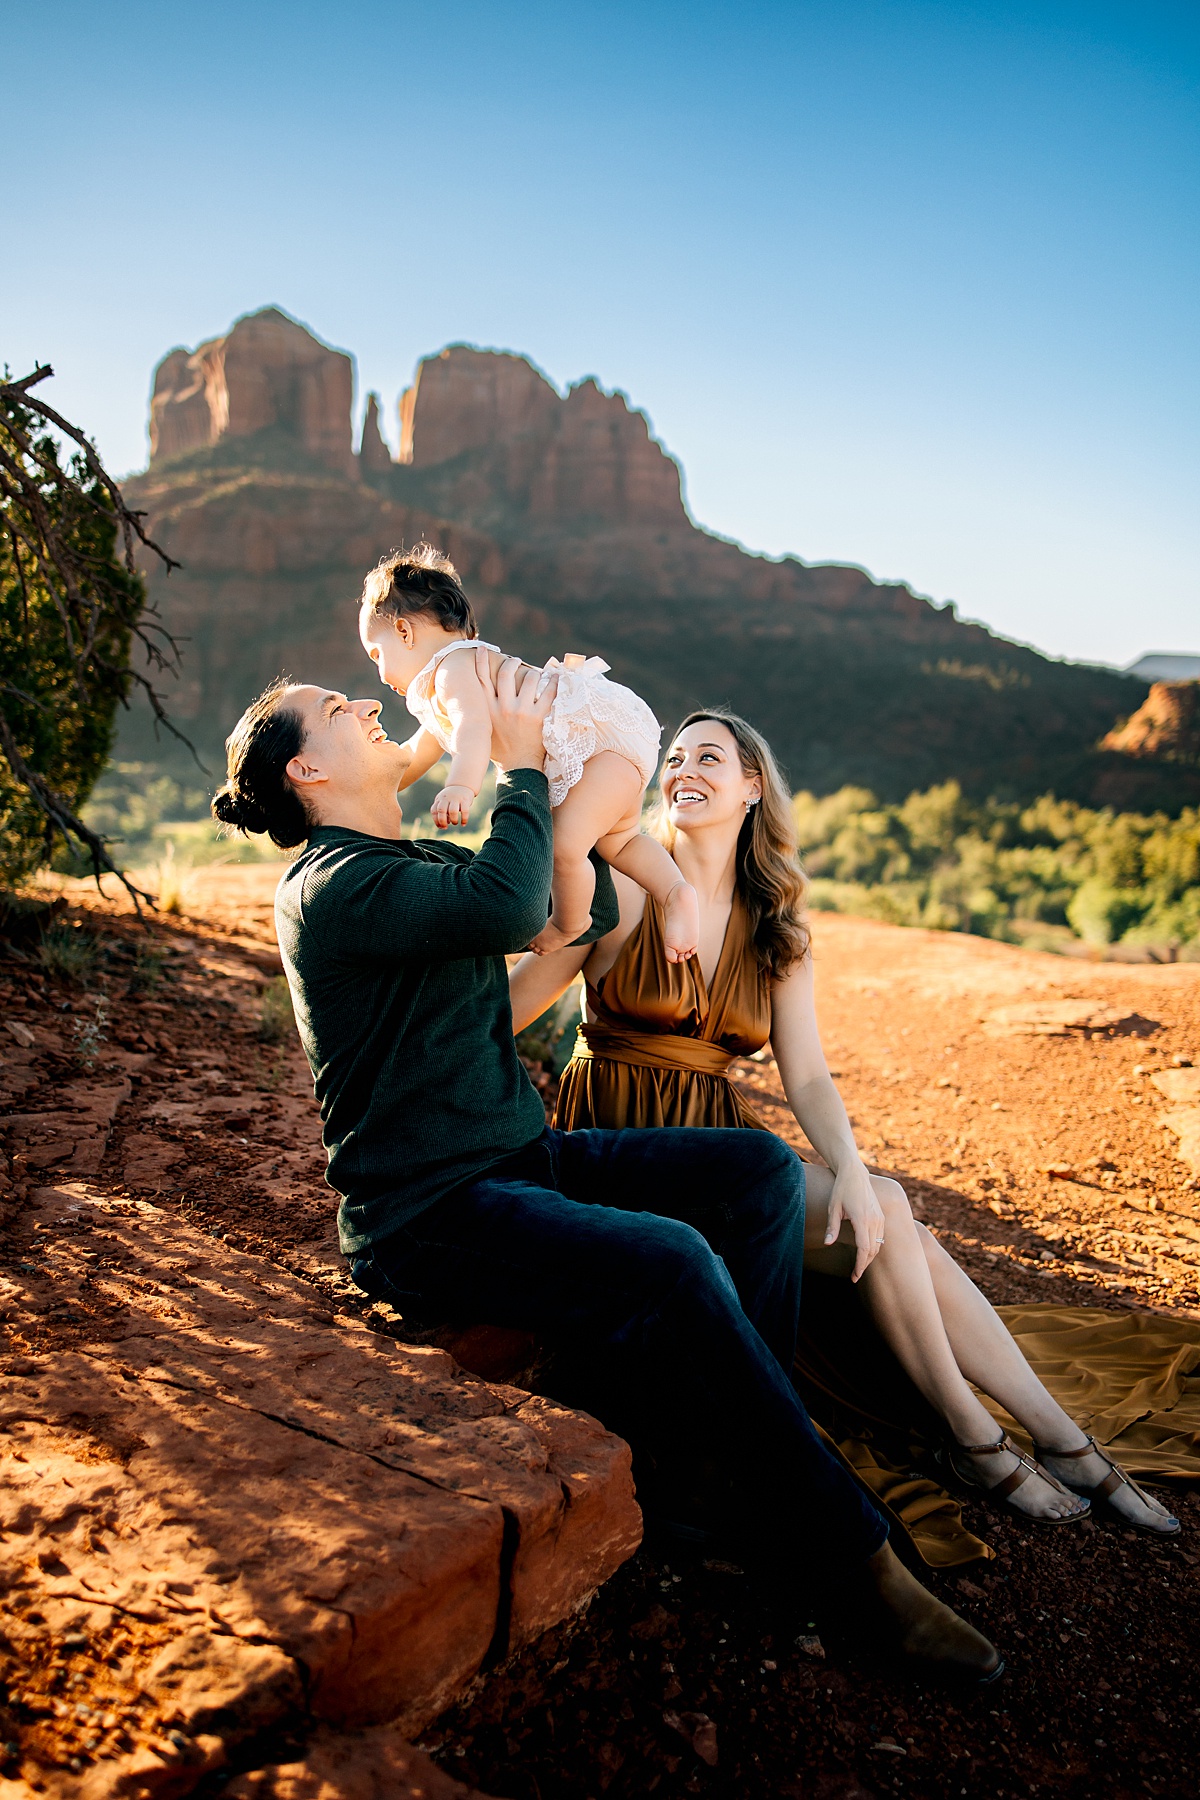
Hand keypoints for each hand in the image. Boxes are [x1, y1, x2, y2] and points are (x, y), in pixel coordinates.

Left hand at [431, 784, 475, 828]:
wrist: (462, 785)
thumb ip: (441, 812)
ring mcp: (456, 798)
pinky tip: (463, 824)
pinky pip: (465, 811)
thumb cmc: (451, 798)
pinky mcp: (465, 800)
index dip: (436, 820)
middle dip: (443, 821)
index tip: (440, 827)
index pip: (434, 810)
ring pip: (453, 811)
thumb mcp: (443, 801)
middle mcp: (446, 798)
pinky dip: (464, 819)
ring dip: (453, 820)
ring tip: (454, 823)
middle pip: (442, 810)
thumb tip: (443, 825)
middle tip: (446, 827)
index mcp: (439, 799)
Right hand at [477, 647, 556, 773]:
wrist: (519, 767)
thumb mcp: (485, 731)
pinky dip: (553, 683)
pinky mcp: (539, 716)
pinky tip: (556, 678)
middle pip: (505, 674)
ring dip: (534, 674)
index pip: (481, 680)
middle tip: (515, 661)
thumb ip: (484, 714)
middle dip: (511, 663)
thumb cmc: (502, 750)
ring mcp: (522, 711)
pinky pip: (549, 692)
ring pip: (528, 679)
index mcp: (488, 711)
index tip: (481, 649)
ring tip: (538, 674)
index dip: (480, 662)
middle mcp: (503, 708)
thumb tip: (484, 698)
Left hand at [823, 1162, 886, 1283]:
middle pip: (872, 1250)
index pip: (864, 1249)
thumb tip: (828, 1243)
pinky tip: (865, 1253)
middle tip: (854, 1276)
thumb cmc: (841, 1190)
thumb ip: (832, 1227)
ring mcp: (880, 1218)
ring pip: (878, 1245)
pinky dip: (874, 1248)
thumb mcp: (833, 1208)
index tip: (854, 1276)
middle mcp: (874, 1220)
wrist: (855, 1174)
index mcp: (862, 1219)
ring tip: (859, 1267)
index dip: (860, 1265)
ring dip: (869, 1258)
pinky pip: (880, 1237)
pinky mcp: (881, 1216)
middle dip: (864, 1265)